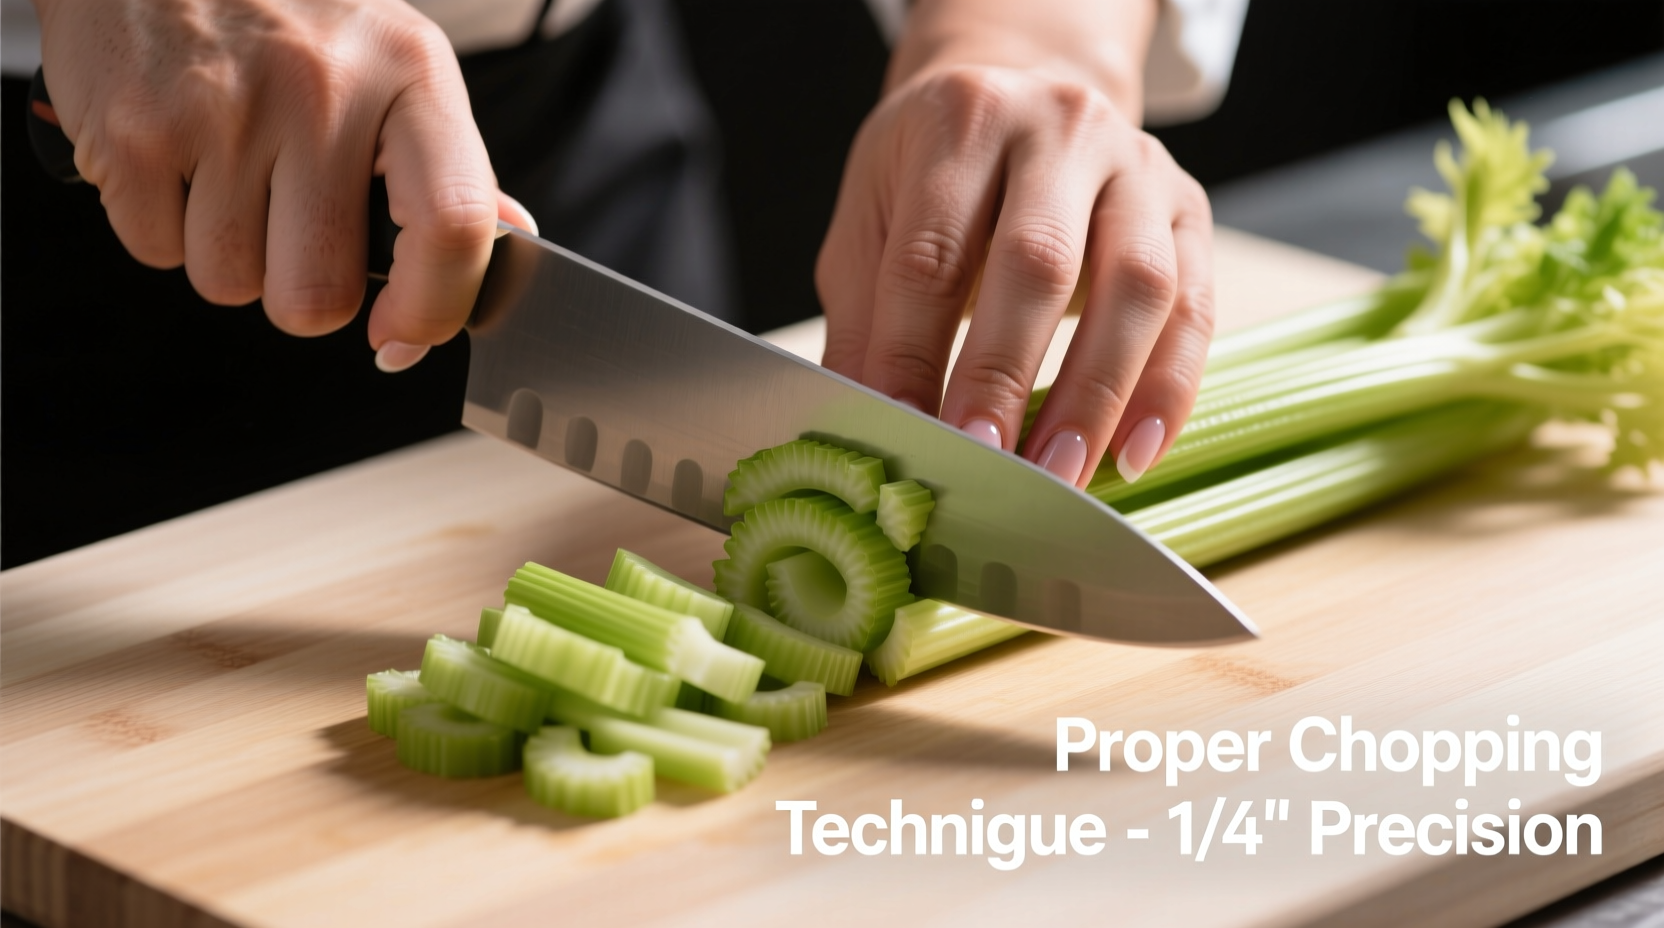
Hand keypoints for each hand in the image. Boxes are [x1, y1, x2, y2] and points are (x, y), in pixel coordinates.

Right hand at [33, 0, 533, 369]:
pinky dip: (162, 224)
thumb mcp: (393, 62)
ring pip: (229, 284)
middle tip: (293, 228)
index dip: (435, 311)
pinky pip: (155, 251)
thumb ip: (452, 163)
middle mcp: (322, 90)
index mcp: (410, 74)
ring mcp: (222, 109)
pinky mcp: (132, 129)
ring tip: (230, 171)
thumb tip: (511, 238)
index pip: (454, 227)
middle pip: (319, 296)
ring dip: (229, 254)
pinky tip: (178, 155)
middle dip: (303, 290)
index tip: (403, 335)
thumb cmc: (293, 14)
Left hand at [815, 1, 1212, 486]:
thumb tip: (856, 422)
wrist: (1023, 95)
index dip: (911, 349)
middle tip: (984, 463)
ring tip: (1060, 474)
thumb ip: (864, 318)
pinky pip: (1195, 308)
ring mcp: (1137, 165)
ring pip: (1136, 286)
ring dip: (1097, 394)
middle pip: (1038, 263)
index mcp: (964, 121)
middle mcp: (1060, 128)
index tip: (899, 429)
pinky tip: (1134, 453)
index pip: (932, 252)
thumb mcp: (873, 223)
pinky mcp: (1189, 210)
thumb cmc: (933, 176)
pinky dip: (1168, 389)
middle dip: (1005, 375)